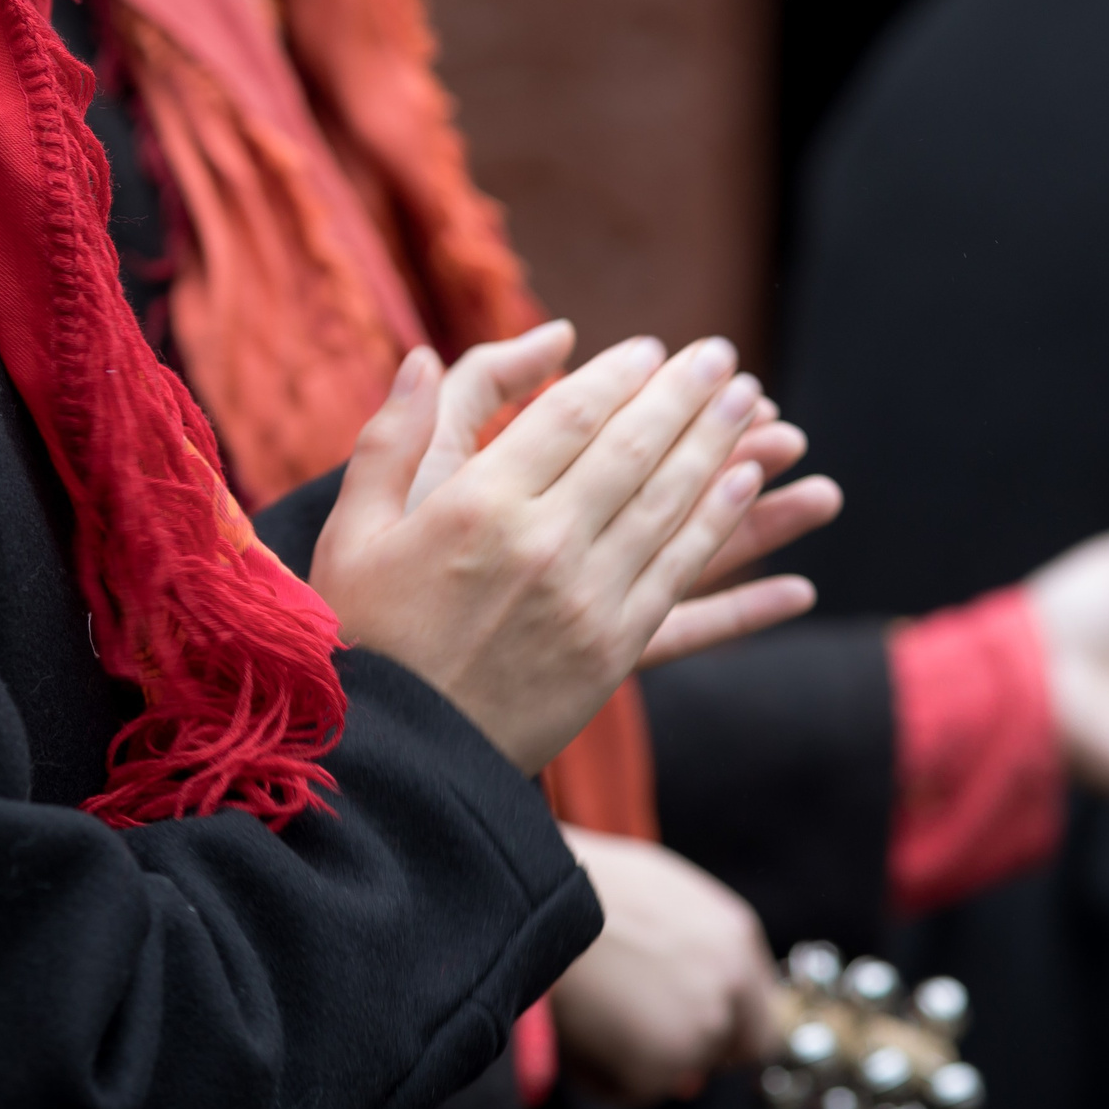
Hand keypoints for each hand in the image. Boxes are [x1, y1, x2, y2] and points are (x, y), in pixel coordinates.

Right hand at [311, 334, 766, 772]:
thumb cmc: (362, 636)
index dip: (620, 375)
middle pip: (633, 449)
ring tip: (754, 405)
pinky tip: (746, 489)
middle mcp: (542, 545)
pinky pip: (681, 572)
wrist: (391, 760)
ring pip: (669, 504)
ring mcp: (586, 600)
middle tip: (721, 356)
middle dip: (685, 396)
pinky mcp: (613, 652)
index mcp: (477, 505)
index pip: (570, 415)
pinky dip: (719, 525)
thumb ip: (393, 436)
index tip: (654, 348)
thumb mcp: (355, 529)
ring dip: (719, 447)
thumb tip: (424, 356)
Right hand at [549, 828, 779, 1104]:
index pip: (761, 1013)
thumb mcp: (663, 892)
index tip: (697, 1027)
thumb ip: (697, 943)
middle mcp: (729, 988)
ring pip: (676, 1069)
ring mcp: (697, 1032)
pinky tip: (577, 1031)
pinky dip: (603, 1076)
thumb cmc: (587, 886)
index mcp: (735, 938)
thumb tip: (702, 987)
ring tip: (595, 1010)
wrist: (537, 904)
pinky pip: (631, 1089)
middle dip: (690, 1046)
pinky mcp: (657, 1068)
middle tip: (638, 1030)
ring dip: (641, 1057)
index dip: (728, 1024)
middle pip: (728, 1048)